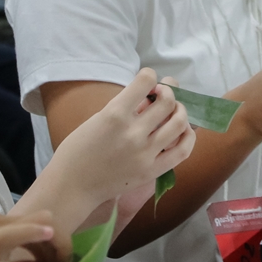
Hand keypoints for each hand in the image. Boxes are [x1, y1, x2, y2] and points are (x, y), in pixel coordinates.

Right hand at [54, 69, 194, 203]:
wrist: (73, 185)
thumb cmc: (79, 148)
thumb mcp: (98, 118)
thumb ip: (126, 106)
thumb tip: (152, 94)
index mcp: (114, 114)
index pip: (146, 81)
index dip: (149, 76)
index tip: (147, 82)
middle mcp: (133, 132)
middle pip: (167, 101)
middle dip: (168, 91)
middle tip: (161, 95)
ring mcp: (145, 153)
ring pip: (179, 122)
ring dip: (180, 110)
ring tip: (173, 111)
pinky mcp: (152, 171)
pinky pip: (183, 150)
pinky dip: (188, 136)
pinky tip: (184, 130)